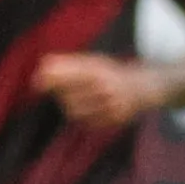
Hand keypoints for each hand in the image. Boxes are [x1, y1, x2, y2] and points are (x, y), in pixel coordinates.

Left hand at [34, 52, 164, 129]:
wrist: (148, 88)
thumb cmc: (114, 72)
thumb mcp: (96, 62)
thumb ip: (70, 63)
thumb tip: (42, 65)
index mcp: (104, 70)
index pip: (73, 74)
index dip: (53, 77)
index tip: (37, 79)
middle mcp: (109, 89)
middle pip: (71, 94)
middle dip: (58, 90)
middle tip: (52, 86)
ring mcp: (113, 107)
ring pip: (76, 110)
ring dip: (67, 103)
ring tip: (71, 96)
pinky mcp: (115, 121)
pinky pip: (86, 121)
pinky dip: (79, 115)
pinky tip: (84, 107)